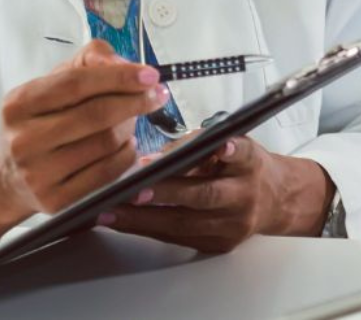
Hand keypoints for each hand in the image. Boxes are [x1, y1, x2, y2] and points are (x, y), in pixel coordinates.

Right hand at [0, 40, 169, 217]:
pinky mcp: (56, 200)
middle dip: (134, 102)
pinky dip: (126, 156)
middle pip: (94, 115)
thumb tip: (120, 63)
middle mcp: (24, 138)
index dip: (116, 77)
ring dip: (130, 128)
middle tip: (156, 95)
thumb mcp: (49, 85)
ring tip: (133, 118)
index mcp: (19, 104)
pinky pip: (106, 174)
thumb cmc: (35, 122)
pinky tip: (127, 145)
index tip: (148, 75)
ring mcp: (39, 172)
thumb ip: (85, 64)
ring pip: (104, 144)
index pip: (75, 84)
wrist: (6, 175)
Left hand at [103, 136, 335, 250]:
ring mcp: (232, 226)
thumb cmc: (241, 163)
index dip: (224, 151)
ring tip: (110, 212)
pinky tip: (121, 222)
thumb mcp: (228, 140)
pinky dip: (148, 229)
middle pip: (203, 196)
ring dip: (144, 220)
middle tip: (131, 191)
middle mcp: (243, 197)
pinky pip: (179, 238)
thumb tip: (149, 158)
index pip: (239, 156)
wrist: (276, 200)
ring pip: (185, 225)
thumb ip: (194, 144)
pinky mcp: (219, 245)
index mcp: (249, 164)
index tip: (216, 147)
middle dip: (165, 194)